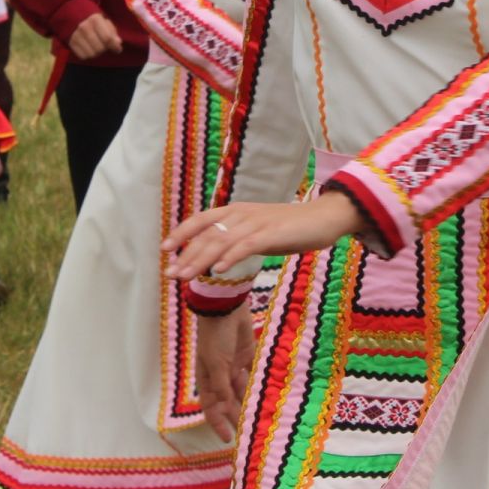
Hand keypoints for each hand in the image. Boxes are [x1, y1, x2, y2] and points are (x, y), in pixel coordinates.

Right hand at [67, 13, 123, 60]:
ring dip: (97, 53)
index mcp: (95, 19)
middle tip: (105, 46)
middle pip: (99, 48)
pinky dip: (88, 55)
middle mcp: (84, 27)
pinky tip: (89, 48)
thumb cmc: (93, 20)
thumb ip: (112, 32)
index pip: (107, 38)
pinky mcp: (71, 43)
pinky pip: (83, 56)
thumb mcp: (104, 21)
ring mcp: (76, 35)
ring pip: (92, 54)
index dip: (115, 46)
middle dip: (105, 49)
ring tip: (97, 46)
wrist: (73, 15)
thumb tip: (118, 42)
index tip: (118, 49)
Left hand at [164, 193, 365, 280]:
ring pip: (221, 241)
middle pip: (207, 234)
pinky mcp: (272, 234)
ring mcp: (257, 223)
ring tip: (185, 276)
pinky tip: (219, 270)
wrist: (323, 217)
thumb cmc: (290, 227)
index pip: (201, 220)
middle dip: (186, 255)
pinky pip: (246, 245)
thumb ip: (238, 238)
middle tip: (170, 274)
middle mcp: (242, 214)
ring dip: (201, 260)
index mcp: (236, 211)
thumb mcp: (258, 230)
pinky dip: (231, 257)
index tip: (164, 249)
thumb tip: (216, 255)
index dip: (182, 233)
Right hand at [194, 307, 257, 439]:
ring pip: (242, 390)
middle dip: (236, 416)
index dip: (217, 423)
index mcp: (207, 379)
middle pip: (228, 402)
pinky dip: (260, 384)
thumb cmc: (215, 335)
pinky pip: (254, 375)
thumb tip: (225, 405)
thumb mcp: (216, 362)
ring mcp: (234, 366)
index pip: (210, 407)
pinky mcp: (248, 356)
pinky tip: (270, 395)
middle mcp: (220, 375)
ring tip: (262, 417)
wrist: (226, 307)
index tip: (228, 439)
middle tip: (250, 432)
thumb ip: (221, 385)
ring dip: (249, 402)